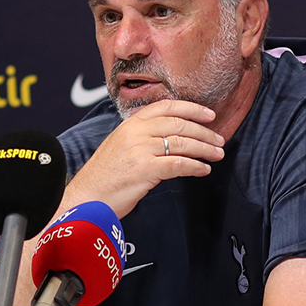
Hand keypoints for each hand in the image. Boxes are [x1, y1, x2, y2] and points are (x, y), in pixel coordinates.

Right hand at [64, 100, 224, 217]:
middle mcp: (135, 132)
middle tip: (219, 140)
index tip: (209, 115)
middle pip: (179, 124)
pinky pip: (178, 164)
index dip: (191, 108)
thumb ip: (142, 138)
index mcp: (130, 124)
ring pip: (182, 143)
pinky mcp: (144, 169)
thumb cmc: (104, 177)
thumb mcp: (120, 147)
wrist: (86, 198)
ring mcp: (139, 149)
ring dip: (204, 149)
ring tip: (217, 154)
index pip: (166, 107)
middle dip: (204, 132)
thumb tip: (172, 138)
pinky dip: (195, 166)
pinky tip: (203, 170)